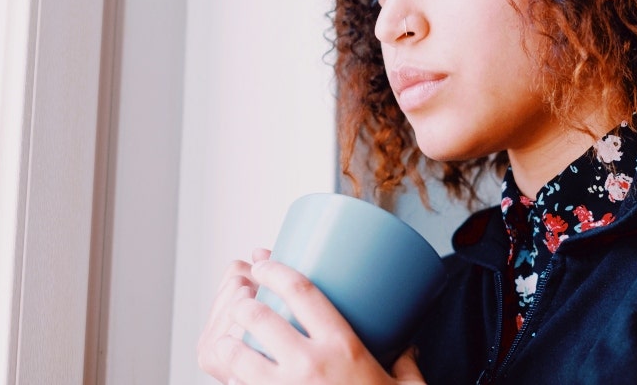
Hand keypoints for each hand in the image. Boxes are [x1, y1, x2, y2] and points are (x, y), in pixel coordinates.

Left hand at [201, 257, 425, 383]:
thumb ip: (405, 363)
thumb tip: (409, 350)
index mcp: (343, 347)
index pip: (302, 292)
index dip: (276, 270)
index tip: (263, 263)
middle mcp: (310, 365)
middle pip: (260, 318)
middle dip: (243, 304)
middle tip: (243, 303)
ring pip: (237, 356)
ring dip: (227, 343)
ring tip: (228, 341)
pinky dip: (232, 381)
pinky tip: (235, 378)